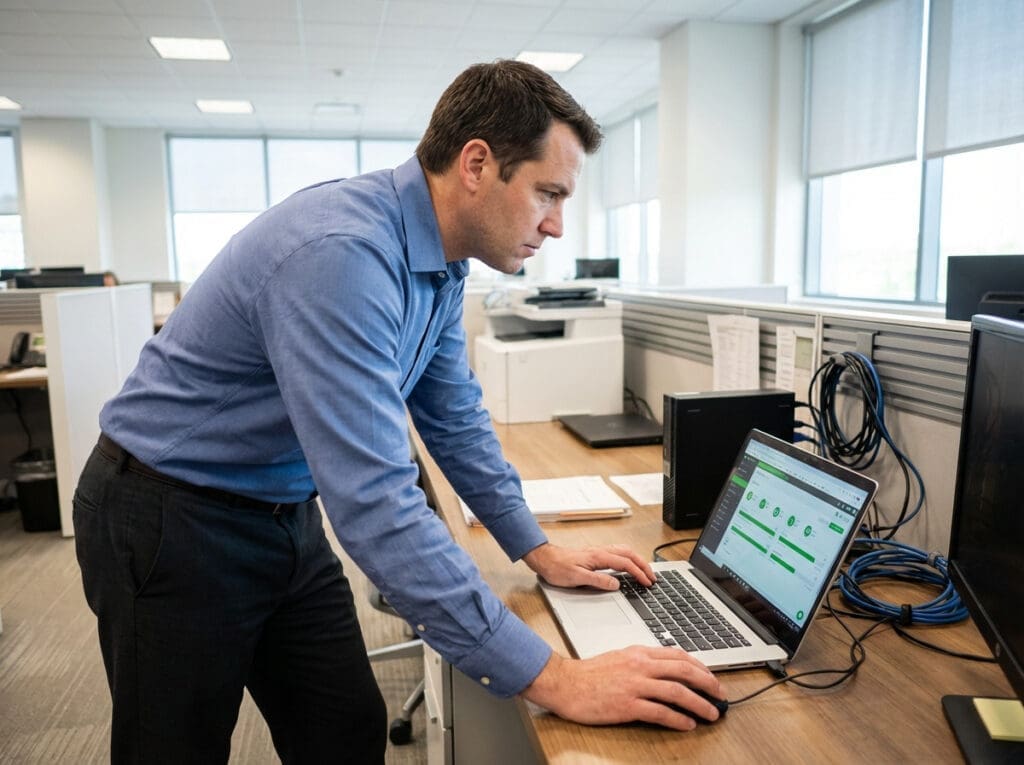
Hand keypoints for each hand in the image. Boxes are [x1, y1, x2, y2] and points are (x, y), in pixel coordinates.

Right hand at [521, 647, 725, 730]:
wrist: (565, 683)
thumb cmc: (589, 674)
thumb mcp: (620, 658)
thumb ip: (642, 661)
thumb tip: (666, 669)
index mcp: (639, 653)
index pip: (678, 655)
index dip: (700, 667)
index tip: (711, 677)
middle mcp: (640, 666)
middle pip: (683, 671)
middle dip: (708, 683)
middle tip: (721, 695)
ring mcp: (634, 685)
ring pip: (677, 691)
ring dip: (699, 703)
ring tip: (712, 713)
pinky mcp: (627, 705)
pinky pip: (660, 712)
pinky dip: (678, 719)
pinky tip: (688, 724)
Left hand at [522, 542, 654, 589]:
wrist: (544, 559)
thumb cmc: (557, 568)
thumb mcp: (577, 578)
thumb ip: (598, 581)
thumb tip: (616, 584)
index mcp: (598, 557)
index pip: (625, 563)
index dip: (639, 573)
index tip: (648, 582)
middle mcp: (600, 552)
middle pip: (629, 554)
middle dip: (643, 565)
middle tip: (653, 576)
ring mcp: (598, 552)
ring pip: (624, 551)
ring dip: (636, 560)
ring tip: (645, 570)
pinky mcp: (594, 555)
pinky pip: (617, 553)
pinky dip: (627, 558)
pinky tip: (627, 565)